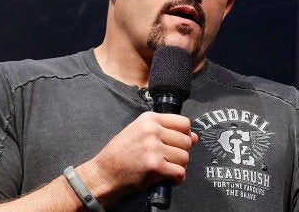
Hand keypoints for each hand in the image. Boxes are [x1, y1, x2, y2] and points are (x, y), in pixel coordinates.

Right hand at [81, 111, 197, 201]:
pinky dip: (177, 178)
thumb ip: (166, 131)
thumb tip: (194, 137)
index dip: (185, 135)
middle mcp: (152, 130)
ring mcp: (153, 147)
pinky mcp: (154, 165)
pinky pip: (179, 172)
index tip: (177, 143)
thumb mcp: (141, 133)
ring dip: (179, 166)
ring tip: (167, 168)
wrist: (104, 172)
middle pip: (186, 141)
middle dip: (182, 153)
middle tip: (169, 159)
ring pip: (185, 157)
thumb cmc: (122, 153)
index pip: (184, 123)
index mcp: (150, 119)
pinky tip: (168, 178)